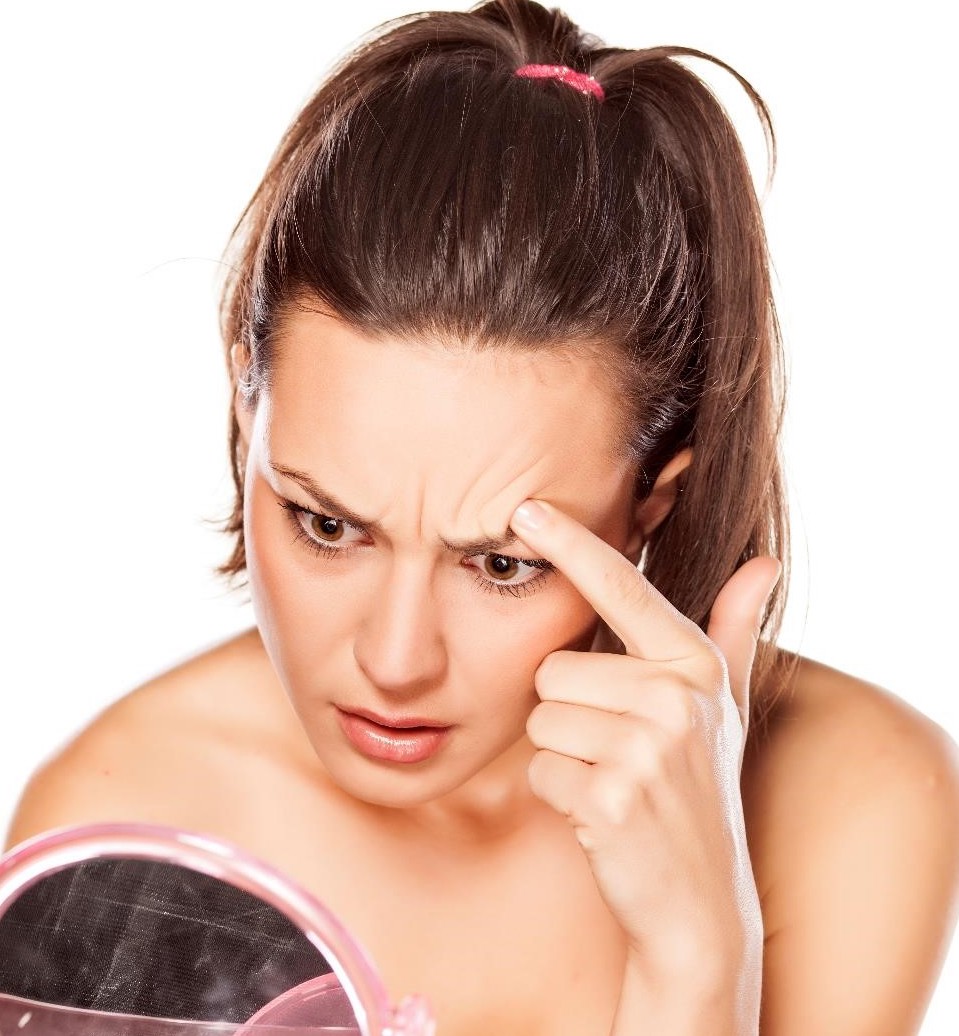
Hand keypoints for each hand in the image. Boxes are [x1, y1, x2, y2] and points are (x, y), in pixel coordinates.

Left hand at [510, 498, 780, 990]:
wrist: (697, 901)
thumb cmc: (699, 790)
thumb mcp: (723, 707)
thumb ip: (734, 631)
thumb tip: (764, 564)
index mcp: (693, 664)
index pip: (621, 588)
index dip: (572, 543)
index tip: (525, 507)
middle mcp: (675, 697)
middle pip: (552, 669)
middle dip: (568, 712)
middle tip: (613, 750)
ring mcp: (647, 749)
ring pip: (540, 718)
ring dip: (562, 755)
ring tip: (610, 780)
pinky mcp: (613, 797)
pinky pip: (539, 770)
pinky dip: (558, 795)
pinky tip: (600, 814)